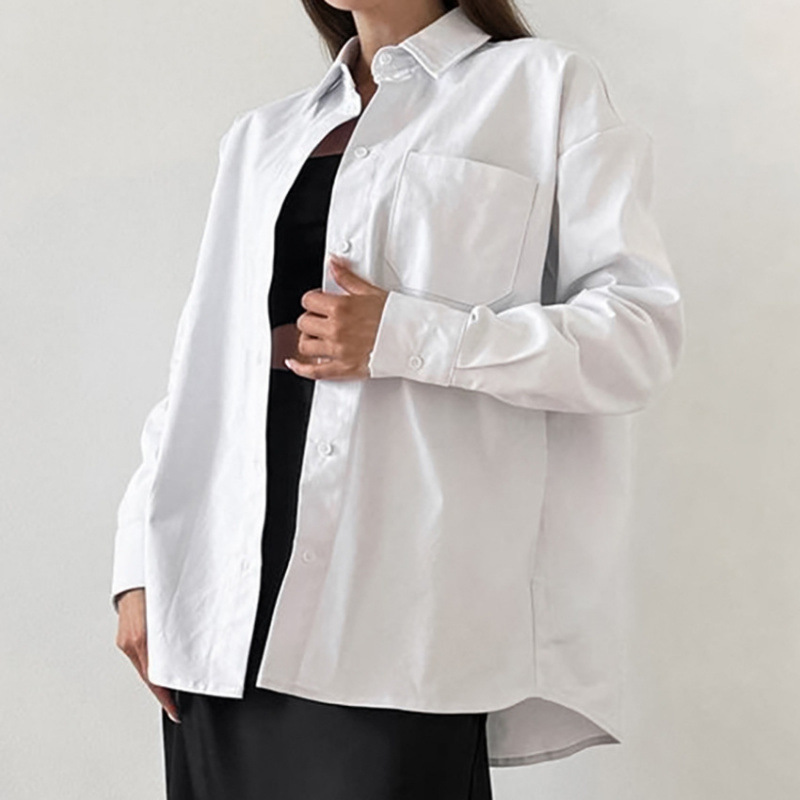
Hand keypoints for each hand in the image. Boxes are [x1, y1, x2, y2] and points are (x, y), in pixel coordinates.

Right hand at [115, 588, 180, 723]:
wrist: (136, 574)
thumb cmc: (155, 589)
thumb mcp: (169, 613)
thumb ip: (176, 633)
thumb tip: (187, 652)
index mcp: (143, 639)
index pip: (155, 677)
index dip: (166, 697)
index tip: (175, 711)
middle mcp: (132, 643)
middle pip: (149, 676)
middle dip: (163, 692)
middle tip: (176, 705)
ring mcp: (126, 641)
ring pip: (145, 667)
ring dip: (158, 678)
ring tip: (172, 689)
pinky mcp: (124, 638)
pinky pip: (140, 657)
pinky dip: (151, 665)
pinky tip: (161, 667)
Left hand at [285, 254, 388, 380]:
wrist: (412, 339)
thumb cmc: (396, 317)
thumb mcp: (371, 292)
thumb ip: (347, 278)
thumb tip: (334, 264)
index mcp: (341, 308)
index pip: (309, 300)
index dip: (312, 300)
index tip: (318, 303)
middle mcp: (337, 329)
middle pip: (304, 322)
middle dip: (310, 319)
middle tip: (319, 320)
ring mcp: (338, 350)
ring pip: (305, 345)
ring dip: (308, 340)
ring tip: (316, 337)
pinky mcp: (343, 368)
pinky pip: (314, 371)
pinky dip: (301, 368)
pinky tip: (296, 363)